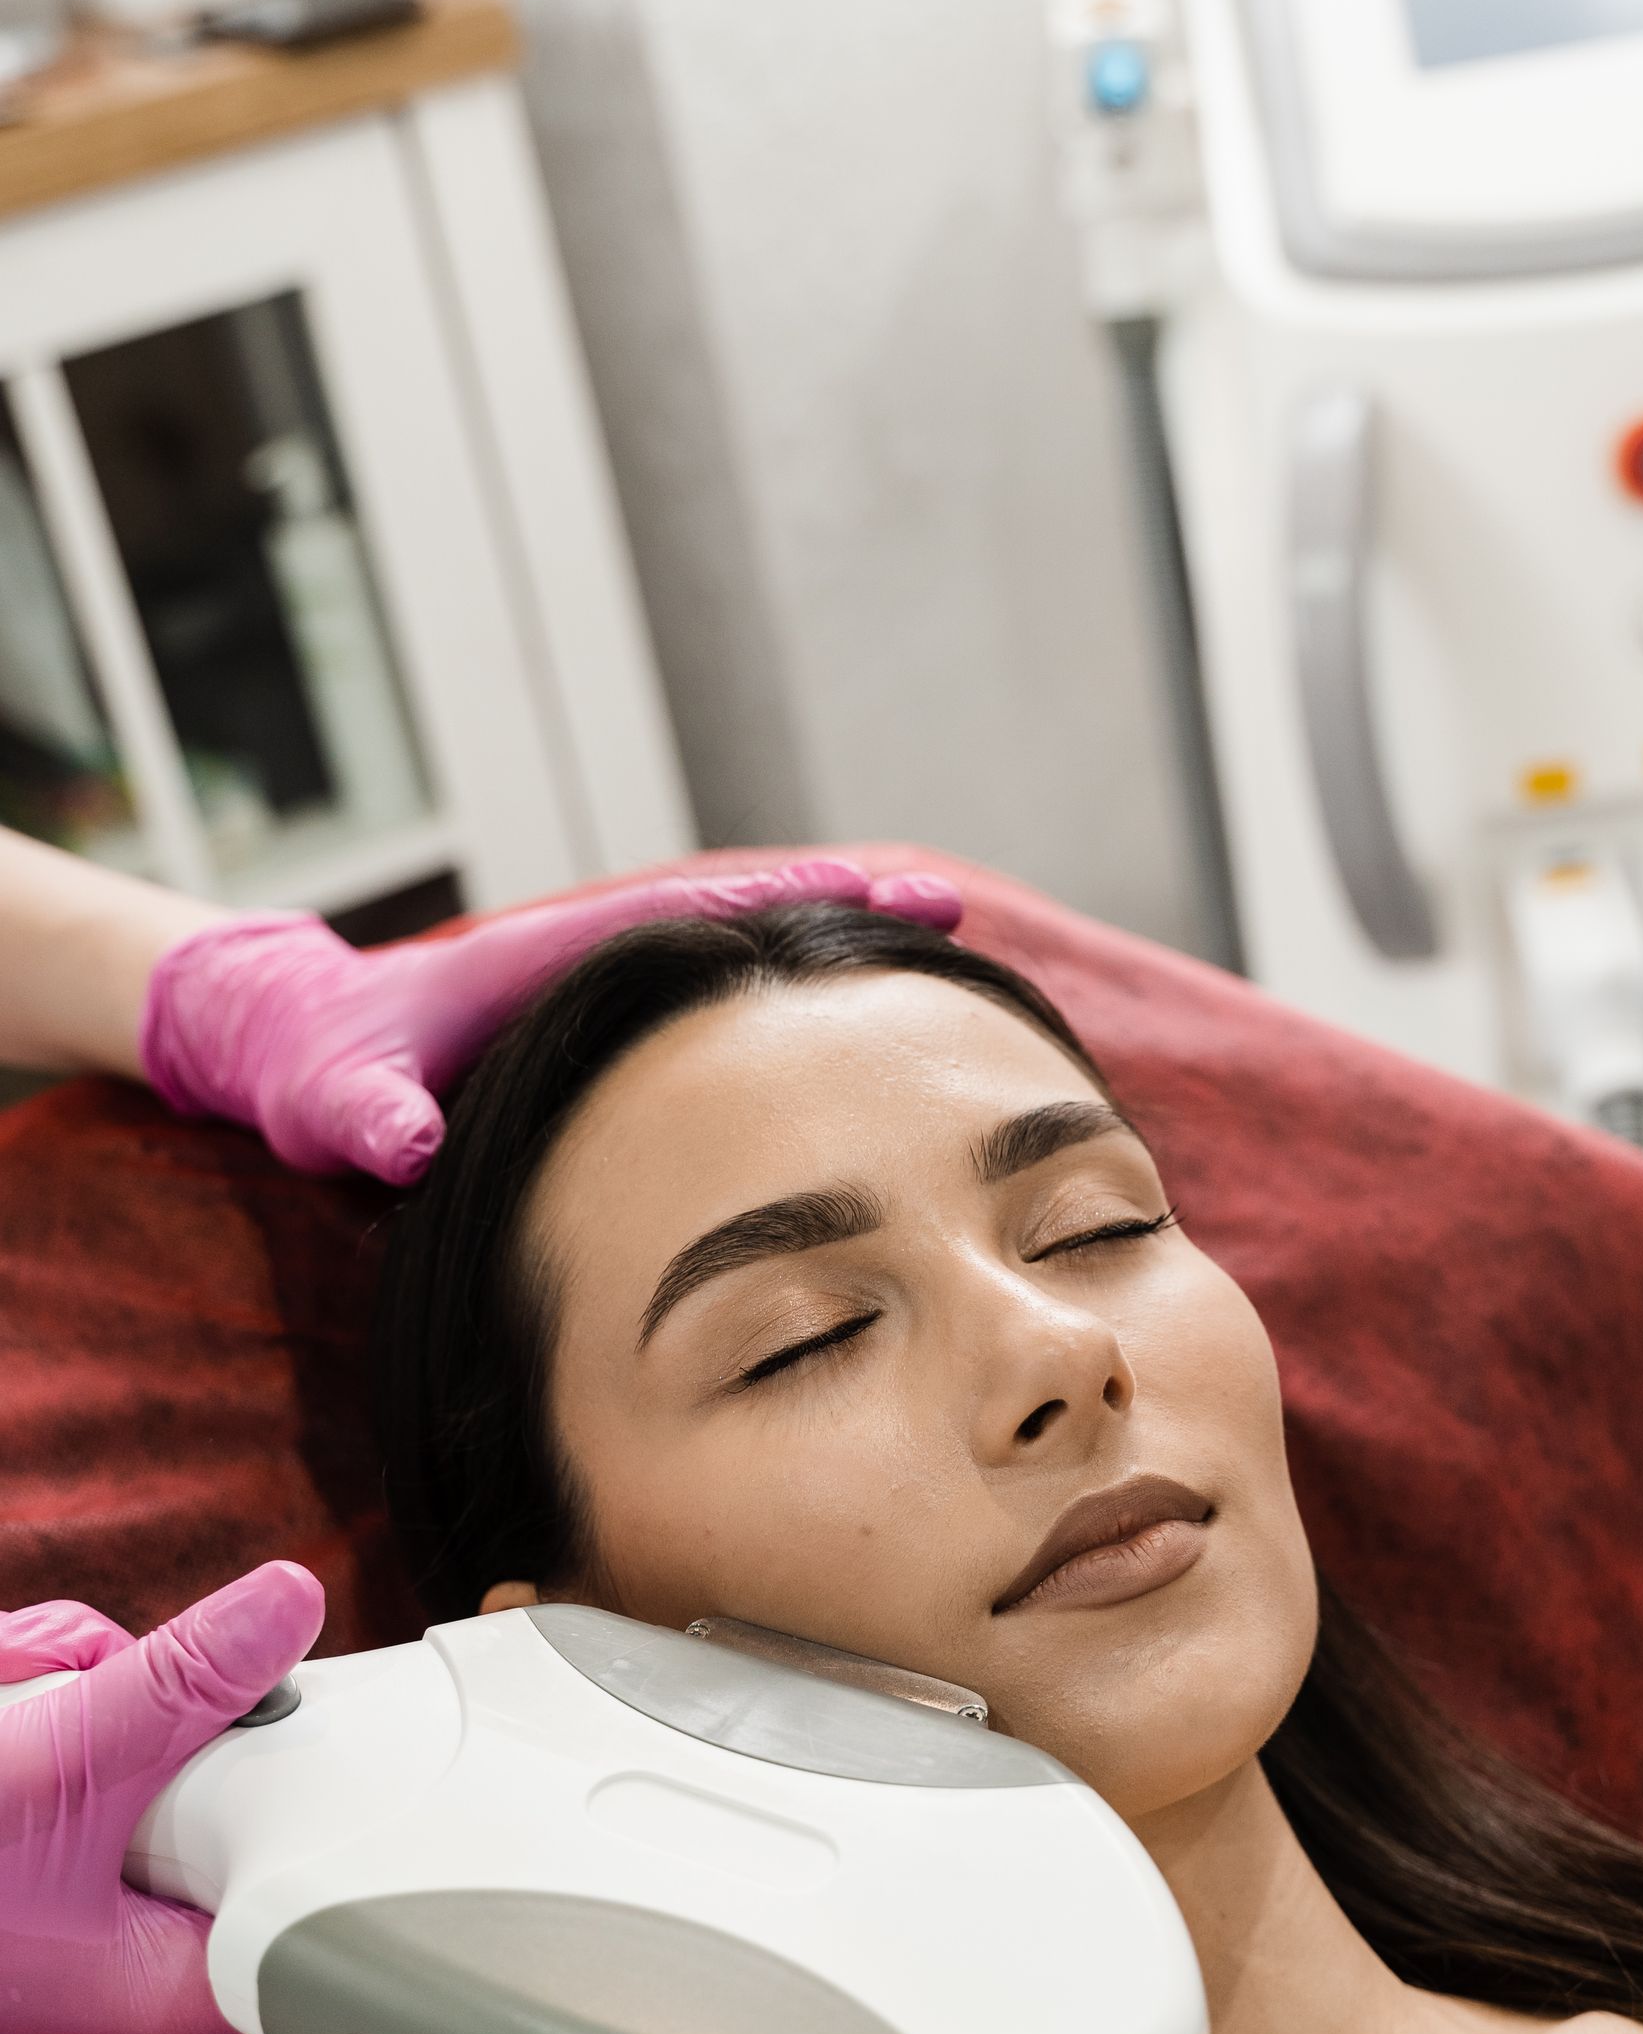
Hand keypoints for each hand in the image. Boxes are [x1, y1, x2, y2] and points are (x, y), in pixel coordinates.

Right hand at [0, 1563, 324, 2033]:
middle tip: (68, 1720)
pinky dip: (16, 1677)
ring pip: (131, 1707)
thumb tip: (292, 1603)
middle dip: (132, 1704)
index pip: (304, 1884)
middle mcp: (131, 1925)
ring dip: (54, 1682)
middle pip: (218, 1764)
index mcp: (170, 1975)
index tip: (309, 1707)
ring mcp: (77, 1858)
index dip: (306, 1783)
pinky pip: (67, 1693)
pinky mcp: (36, 1793)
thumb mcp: (63, 1759)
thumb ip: (183, 1682)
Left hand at [139, 858, 962, 1182]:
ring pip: (743, 963)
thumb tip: (406, 1145)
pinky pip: (720, 1011)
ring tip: (941, 950)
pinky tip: (854, 1034)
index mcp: (550, 960)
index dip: (785, 903)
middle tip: (952, 903)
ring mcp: (614, 996)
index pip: (689, 916)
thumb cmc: (316, 1072)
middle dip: (846, 909)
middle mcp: (598, 962)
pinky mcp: (616, 1034)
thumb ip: (365, 1121)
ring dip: (831, 955)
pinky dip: (789, 1008)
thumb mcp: (331, 1101)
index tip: (878, 888)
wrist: (299, 1053)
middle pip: (747, 922)